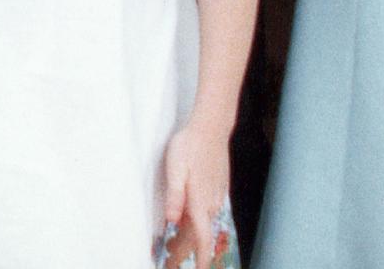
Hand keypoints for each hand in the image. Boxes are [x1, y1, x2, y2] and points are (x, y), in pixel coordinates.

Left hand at [159, 125, 230, 268]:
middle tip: (167, 261)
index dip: (200, 259)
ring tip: (170, 247)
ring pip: (201, 225)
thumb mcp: (175, 169)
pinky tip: (183, 222)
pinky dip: (194, 223)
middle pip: (198, 236)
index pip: (202, 239)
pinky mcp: (216, 189)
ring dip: (187, 238)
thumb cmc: (189, 145)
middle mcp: (210, 203)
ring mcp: (215, 196)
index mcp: (199, 202)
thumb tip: (173, 221)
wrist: (210, 128)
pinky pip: (205, 213)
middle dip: (184, 252)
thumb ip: (175, 196)